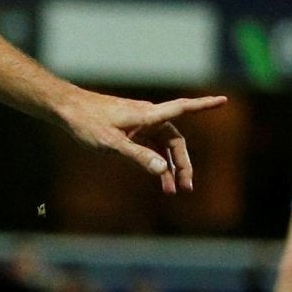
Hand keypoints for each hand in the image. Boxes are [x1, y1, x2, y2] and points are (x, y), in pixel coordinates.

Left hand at [57, 89, 227, 195]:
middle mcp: (147, 116)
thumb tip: (163, 170)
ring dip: (169, 167)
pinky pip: (150, 146)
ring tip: (172, 191)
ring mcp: (139, 123)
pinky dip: (155, 161)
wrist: (67, 109)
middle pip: (174, 140)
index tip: (224, 100)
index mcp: (147, 114)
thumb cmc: (87, 122)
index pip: (182, 108)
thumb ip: (138, 156)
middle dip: (183, 163)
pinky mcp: (130, 128)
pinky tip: (156, 177)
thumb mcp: (112, 144)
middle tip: (186, 187)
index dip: (204, 105)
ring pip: (162, 145)